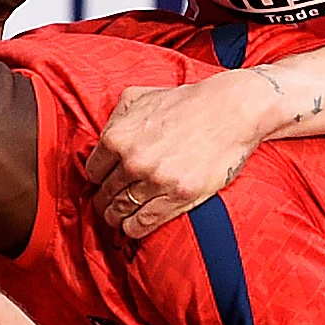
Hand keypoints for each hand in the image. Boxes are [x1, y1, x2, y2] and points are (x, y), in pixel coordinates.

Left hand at [75, 77, 267, 238]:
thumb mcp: (140, 96)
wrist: (231, 111)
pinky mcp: (178, 197)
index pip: (93, 171)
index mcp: (118, 137)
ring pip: (121, 211)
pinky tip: (132, 226)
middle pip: (105, 194)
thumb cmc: (187, 102)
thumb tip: (102, 140)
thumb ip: (116, 117)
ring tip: (118, 217)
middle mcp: (132, 161)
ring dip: (116, 216)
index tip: (104, 182)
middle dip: (105, 199)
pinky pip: (142, 223)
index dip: (98, 178)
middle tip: (109, 202)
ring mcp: (155, 181)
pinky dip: (133, 228)